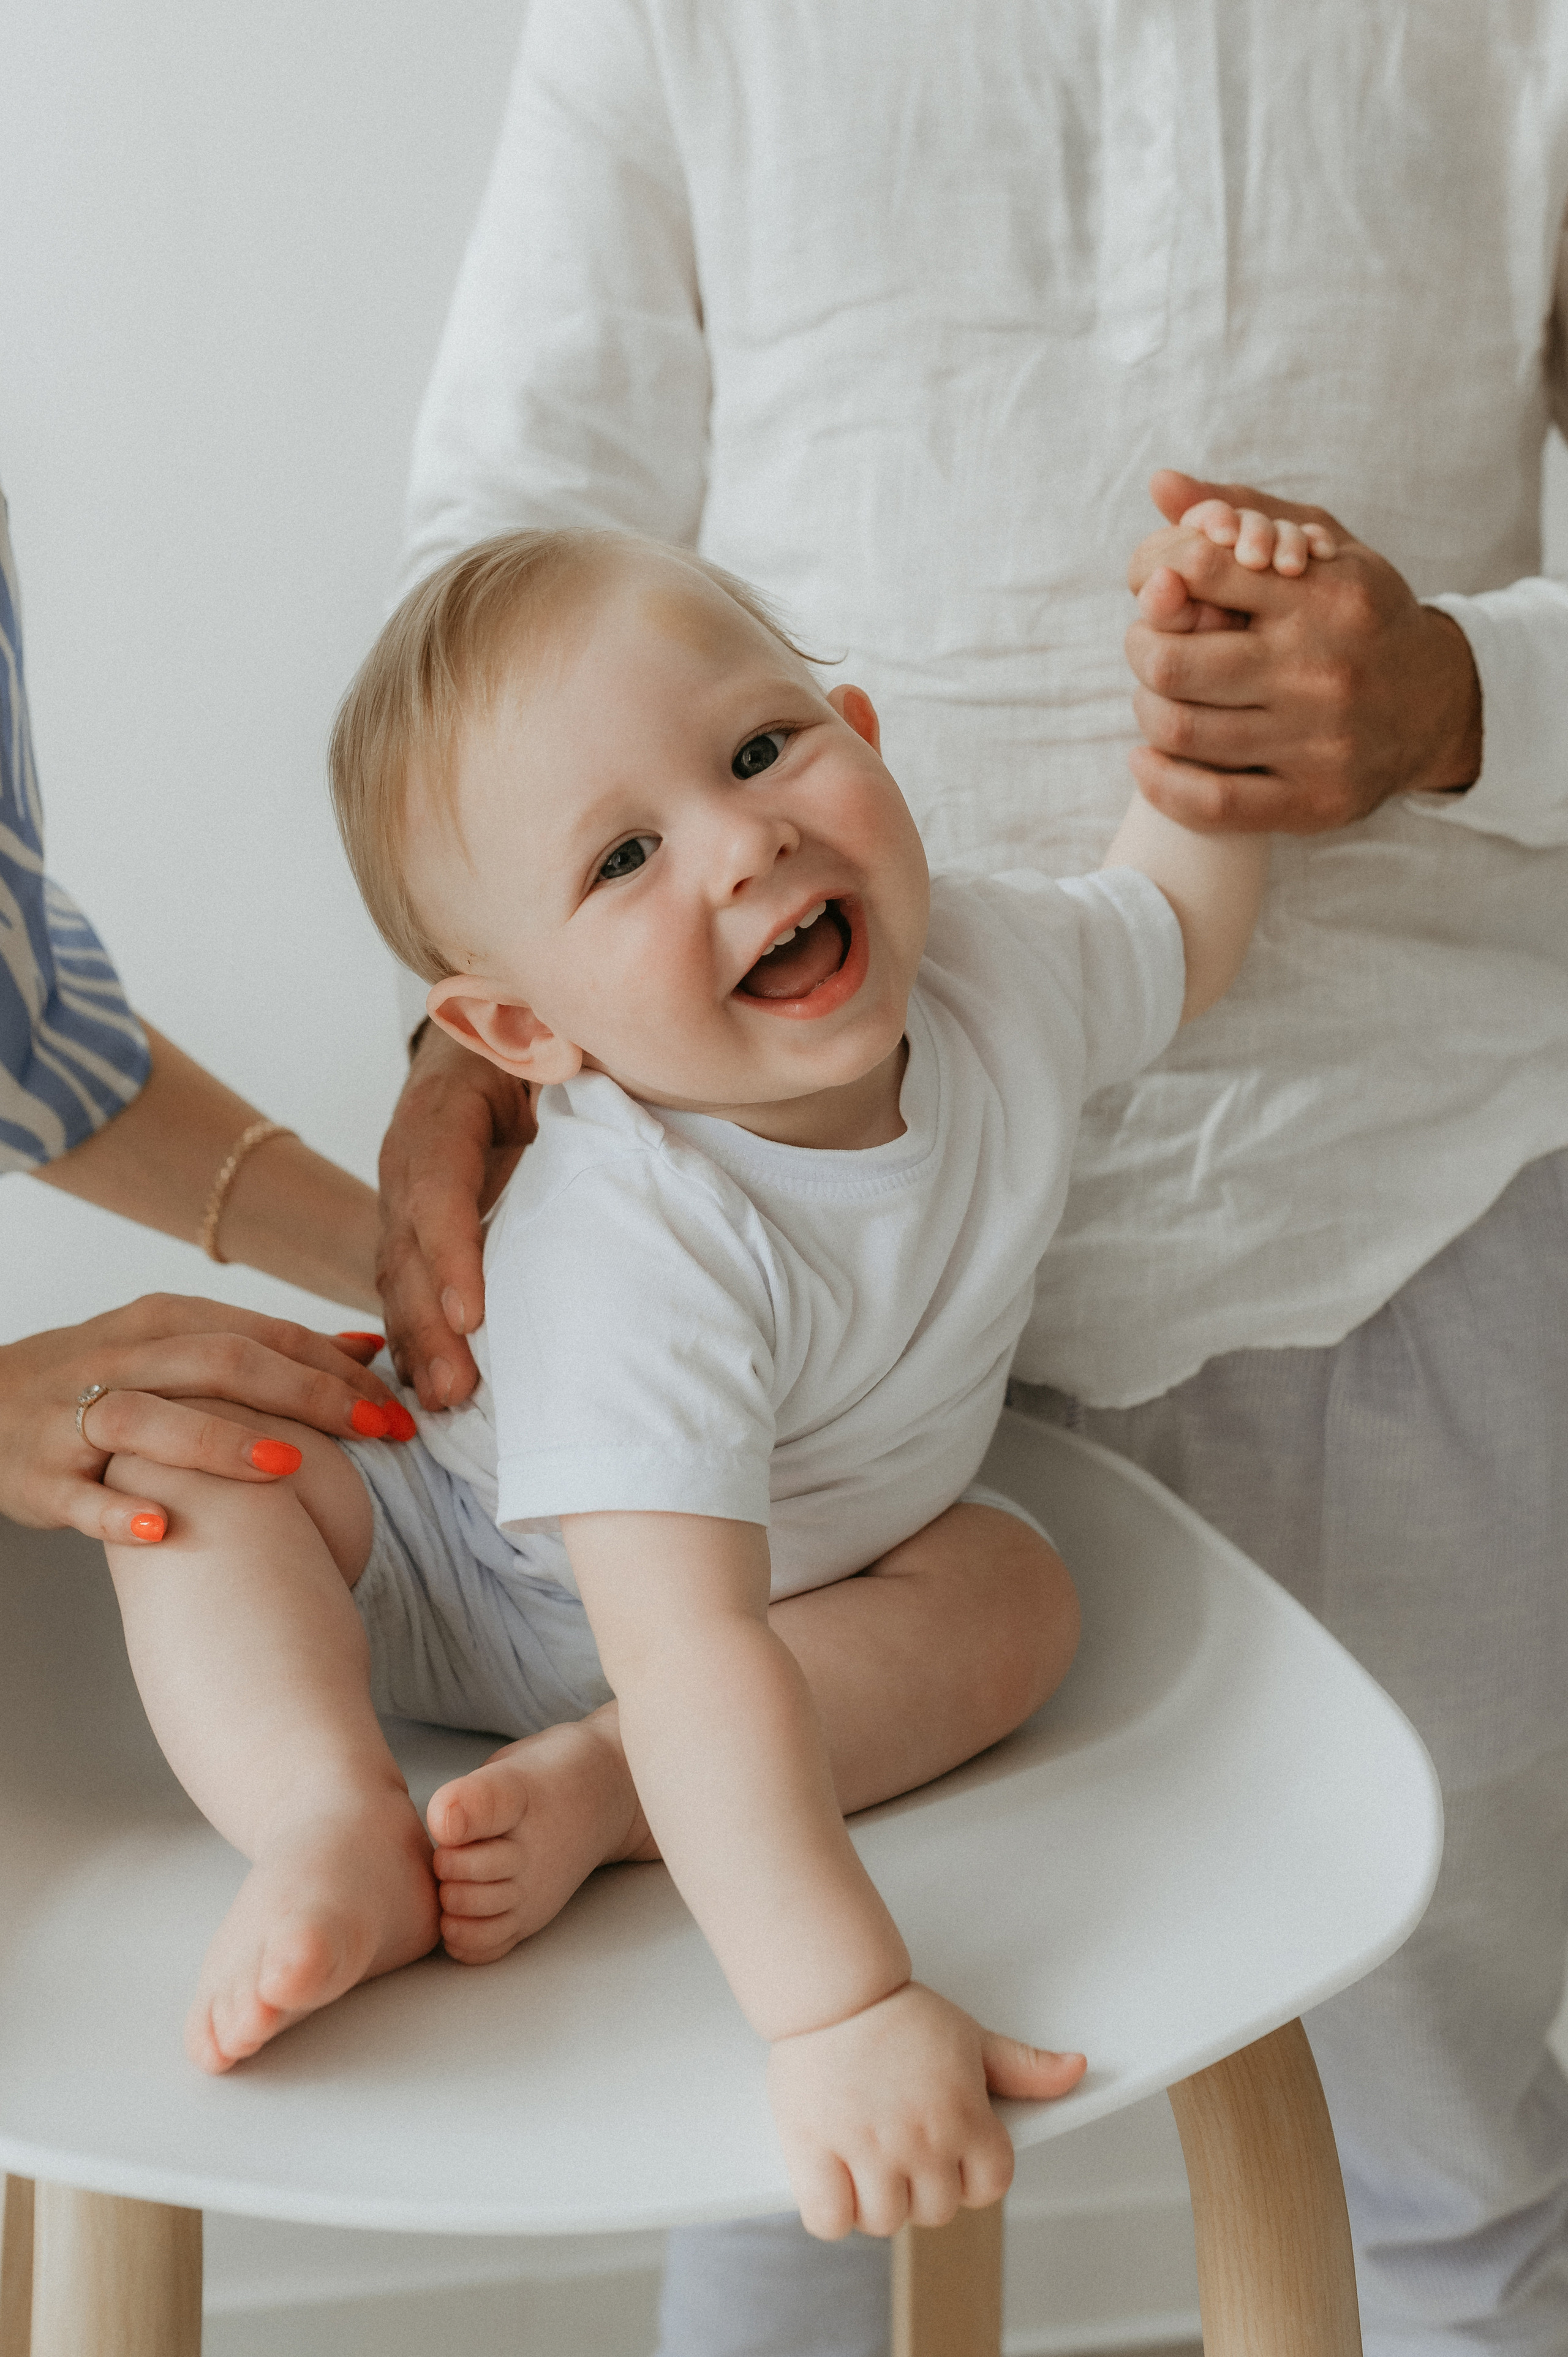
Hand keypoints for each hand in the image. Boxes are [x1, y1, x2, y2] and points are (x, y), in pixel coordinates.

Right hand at [0, 1298, 407, 1545]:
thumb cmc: (104, 1381)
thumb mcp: (177, 1347)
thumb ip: (265, 1347)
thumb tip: (366, 1347)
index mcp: (163, 1322)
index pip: (264, 1334)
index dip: (336, 1366)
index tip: (398, 1403)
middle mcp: (121, 1359)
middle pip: (221, 1362)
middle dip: (308, 1395)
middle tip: (379, 1430)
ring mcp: (74, 1417)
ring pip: (147, 1417)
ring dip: (218, 1439)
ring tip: (286, 1465)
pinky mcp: (40, 1476)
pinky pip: (80, 1496)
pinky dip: (120, 1512)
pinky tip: (164, 1529)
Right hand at [376, 1026, 533, 1407]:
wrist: (487, 1037)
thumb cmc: (532, 1040)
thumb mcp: (548, 1042)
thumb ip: (565, 1070)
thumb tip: (600, 1098)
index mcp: (441, 1111)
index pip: (436, 1184)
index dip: (450, 1250)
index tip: (471, 1312)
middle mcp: (408, 1160)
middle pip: (408, 1246)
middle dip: (428, 1323)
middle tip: (455, 1387)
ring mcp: (402, 1201)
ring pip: (397, 1276)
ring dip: (416, 1343)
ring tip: (444, 1403)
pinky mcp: (413, 1234)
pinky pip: (404, 1288)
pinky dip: (413, 1341)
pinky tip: (427, 1392)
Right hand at [766, 1980, 1085, 2239]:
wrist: (832, 1989)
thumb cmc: (897, 2014)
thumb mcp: (968, 2036)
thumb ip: (1023, 2066)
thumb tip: (1076, 2069)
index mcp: (963, 2114)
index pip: (990, 2187)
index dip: (972, 2176)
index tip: (949, 2154)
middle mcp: (920, 2138)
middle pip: (936, 2211)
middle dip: (922, 2188)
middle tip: (901, 2148)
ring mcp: (867, 2149)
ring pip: (885, 2221)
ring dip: (876, 2202)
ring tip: (866, 2160)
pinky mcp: (814, 2152)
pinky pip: (831, 2220)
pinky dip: (832, 2211)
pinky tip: (833, 2178)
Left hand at [1123, 468, 1481, 832]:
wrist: (1440, 705)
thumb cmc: (1361, 615)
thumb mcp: (1320, 543)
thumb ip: (1238, 509)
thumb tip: (1159, 484)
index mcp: (1321, 596)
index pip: (1198, 568)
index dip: (1154, 573)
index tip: (1155, 588)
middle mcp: (1319, 668)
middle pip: (1172, 660)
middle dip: (1140, 648)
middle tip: (1149, 647)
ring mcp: (1317, 741)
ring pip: (1180, 729)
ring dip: (1146, 709)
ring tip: (1156, 696)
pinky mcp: (1314, 800)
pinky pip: (1209, 802)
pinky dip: (1158, 781)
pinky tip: (1147, 758)